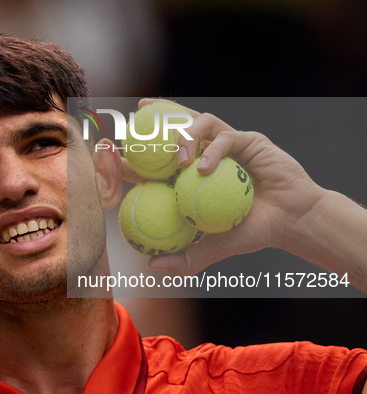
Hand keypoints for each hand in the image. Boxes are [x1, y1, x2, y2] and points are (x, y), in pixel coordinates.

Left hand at [124, 99, 325, 274]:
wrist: (292, 221)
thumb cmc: (253, 232)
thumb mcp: (213, 247)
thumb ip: (185, 257)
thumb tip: (151, 267)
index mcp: (190, 177)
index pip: (156, 164)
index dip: (135, 160)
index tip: (116, 162)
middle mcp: (205, 155)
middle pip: (172, 132)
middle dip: (150, 127)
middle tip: (135, 135)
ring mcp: (225, 145)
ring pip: (198, 125)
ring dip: (184, 138)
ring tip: (179, 160)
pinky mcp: (247, 139)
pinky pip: (225, 137)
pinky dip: (213, 150)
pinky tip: (205, 168)